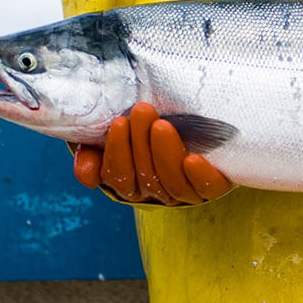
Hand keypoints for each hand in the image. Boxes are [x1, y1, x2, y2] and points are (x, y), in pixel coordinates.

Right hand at [73, 103, 233, 204]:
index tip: (119, 121)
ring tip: (162, 125)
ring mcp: (188, 190)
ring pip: (174, 185)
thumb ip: (95, 152)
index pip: (120, 177)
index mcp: (134, 182)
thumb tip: (87, 171)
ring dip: (165, 155)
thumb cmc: (150, 126)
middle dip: (141, 144)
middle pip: (146, 179)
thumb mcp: (119, 133)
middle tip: (142, 111)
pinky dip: (199, 176)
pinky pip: (208, 188)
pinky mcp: (216, 184)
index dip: (117, 153)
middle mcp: (159, 191)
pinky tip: (192, 159)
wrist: (200, 120)